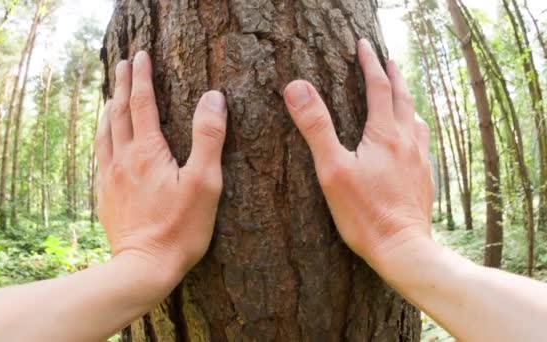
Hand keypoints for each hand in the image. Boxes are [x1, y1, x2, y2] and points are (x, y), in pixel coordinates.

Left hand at [95, 51, 226, 284]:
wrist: (144, 267)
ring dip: (109, 109)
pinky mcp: (106, 195)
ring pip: (105, 133)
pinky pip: (100, 156)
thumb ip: (208, 137)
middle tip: (124, 64)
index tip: (141, 55)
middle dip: (124, 84)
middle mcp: (124, 159)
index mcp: (148, 151)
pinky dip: (102, 137)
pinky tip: (105, 141)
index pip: (144, 103)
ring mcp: (111, 178)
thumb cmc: (180, 228)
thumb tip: (213, 98)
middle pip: (120, 112)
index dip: (143, 77)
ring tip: (112, 95)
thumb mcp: (204, 182)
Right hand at [283, 39, 433, 272]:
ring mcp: (419, 159)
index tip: (363, 45)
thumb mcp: (332, 169)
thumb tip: (298, 87)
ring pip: (415, 118)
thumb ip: (316, 126)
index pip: (378, 87)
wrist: (402, 248)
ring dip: (406, 98)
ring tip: (401, 92)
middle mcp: (407, 141)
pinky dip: (415, 125)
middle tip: (388, 58)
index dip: (369, 63)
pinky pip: (422, 140)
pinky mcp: (424, 177)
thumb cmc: (364, 213)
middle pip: (402, 97)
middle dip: (393, 74)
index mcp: (384, 134)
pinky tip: (413, 136)